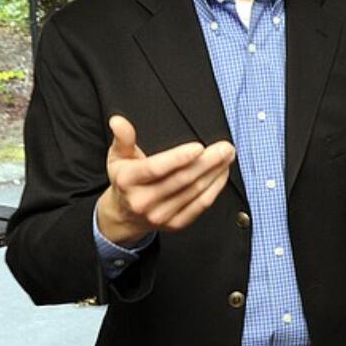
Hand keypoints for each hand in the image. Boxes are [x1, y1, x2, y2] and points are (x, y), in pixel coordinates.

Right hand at [95, 115, 235, 244]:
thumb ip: (123, 138)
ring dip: (215, 172)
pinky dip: (215, 188)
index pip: (156, 168)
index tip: (198, 147)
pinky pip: (200, 205)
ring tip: (227, 157)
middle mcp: (143, 201)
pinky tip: (222, 174)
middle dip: (208, 162)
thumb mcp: (118, 157)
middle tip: (225, 148)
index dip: (178, 158)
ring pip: (194, 191)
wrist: (124, 215)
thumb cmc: (125, 180)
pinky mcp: (175, 224)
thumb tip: (118, 121)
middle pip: (182, 179)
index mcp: (128, 180)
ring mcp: (160, 215)